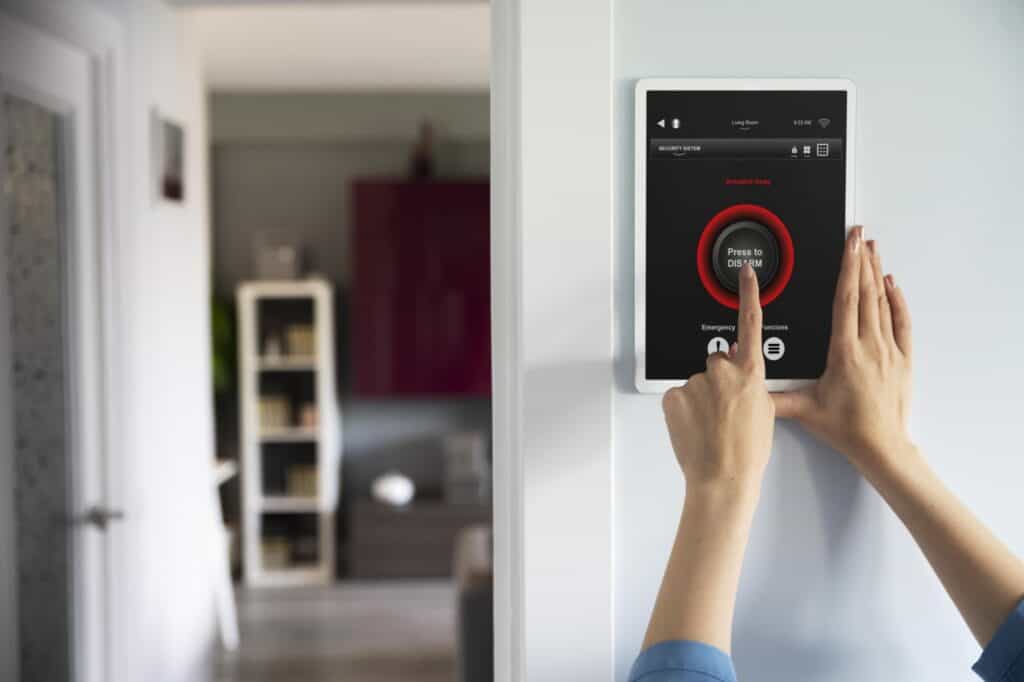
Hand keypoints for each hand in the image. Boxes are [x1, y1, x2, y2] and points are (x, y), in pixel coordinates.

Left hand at [662, 263, 775, 492]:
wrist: (723, 477)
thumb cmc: (747, 451)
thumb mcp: (763, 411)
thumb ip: (749, 382)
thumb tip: (733, 367)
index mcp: (750, 374)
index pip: (751, 324)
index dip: (749, 295)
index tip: (745, 273)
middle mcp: (722, 371)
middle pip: (716, 363)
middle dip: (717, 380)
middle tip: (724, 411)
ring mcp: (696, 382)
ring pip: (697, 383)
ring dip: (701, 399)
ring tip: (712, 426)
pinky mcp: (674, 395)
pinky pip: (679, 396)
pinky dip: (684, 409)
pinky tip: (695, 427)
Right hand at [773, 227, 914, 478]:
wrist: (881, 446)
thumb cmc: (846, 428)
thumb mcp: (805, 410)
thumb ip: (774, 398)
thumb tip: (749, 389)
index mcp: (844, 351)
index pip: (846, 299)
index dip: (847, 268)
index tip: (849, 245)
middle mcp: (869, 345)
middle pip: (865, 292)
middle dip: (862, 260)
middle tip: (859, 235)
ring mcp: (888, 351)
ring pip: (882, 302)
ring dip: (876, 273)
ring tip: (872, 250)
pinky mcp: (901, 360)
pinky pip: (901, 322)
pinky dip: (897, 300)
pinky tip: (892, 285)